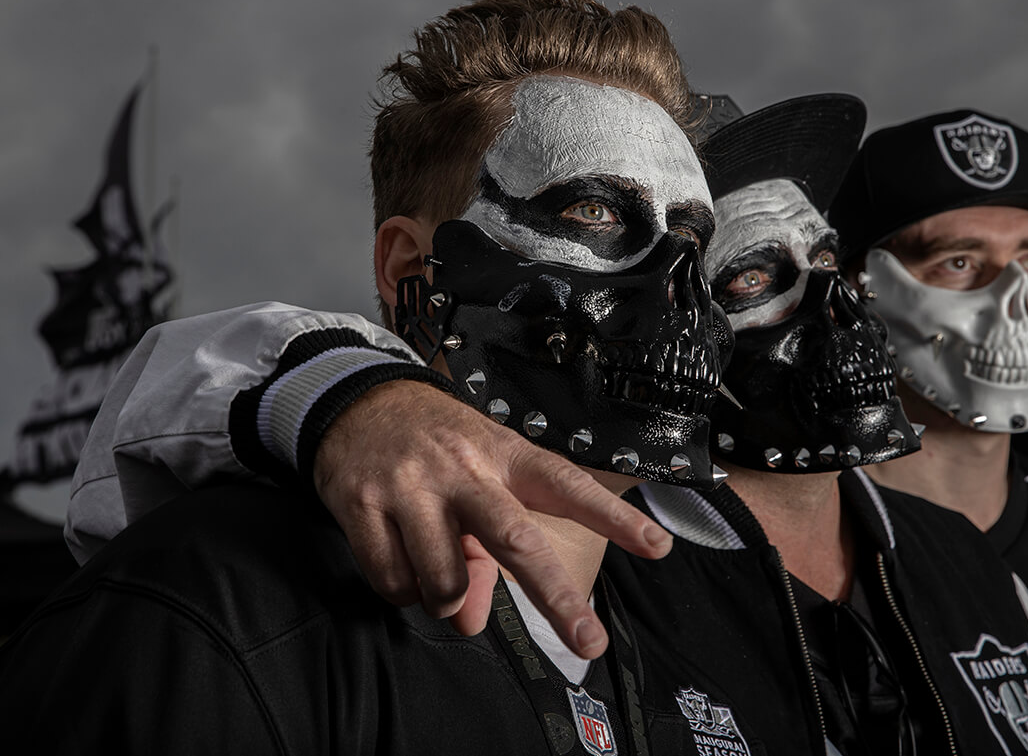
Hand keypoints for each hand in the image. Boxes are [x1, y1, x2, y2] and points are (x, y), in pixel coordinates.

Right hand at [313, 379, 671, 658]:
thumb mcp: (476, 478)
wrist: (359, 399)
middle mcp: (463, 469)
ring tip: (436, 570)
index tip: (656, 545)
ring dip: (444, 598)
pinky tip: (404, 564)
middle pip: (515, 538)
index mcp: (504, 456)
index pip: (567, 486)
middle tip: (587, 640)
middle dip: (556, 596)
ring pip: (443, 580)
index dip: (613, 518)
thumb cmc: (436, 443)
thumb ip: (485, 552)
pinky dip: (402, 590)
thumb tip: (471, 619)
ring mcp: (412, 486)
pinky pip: (391, 580)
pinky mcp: (362, 504)